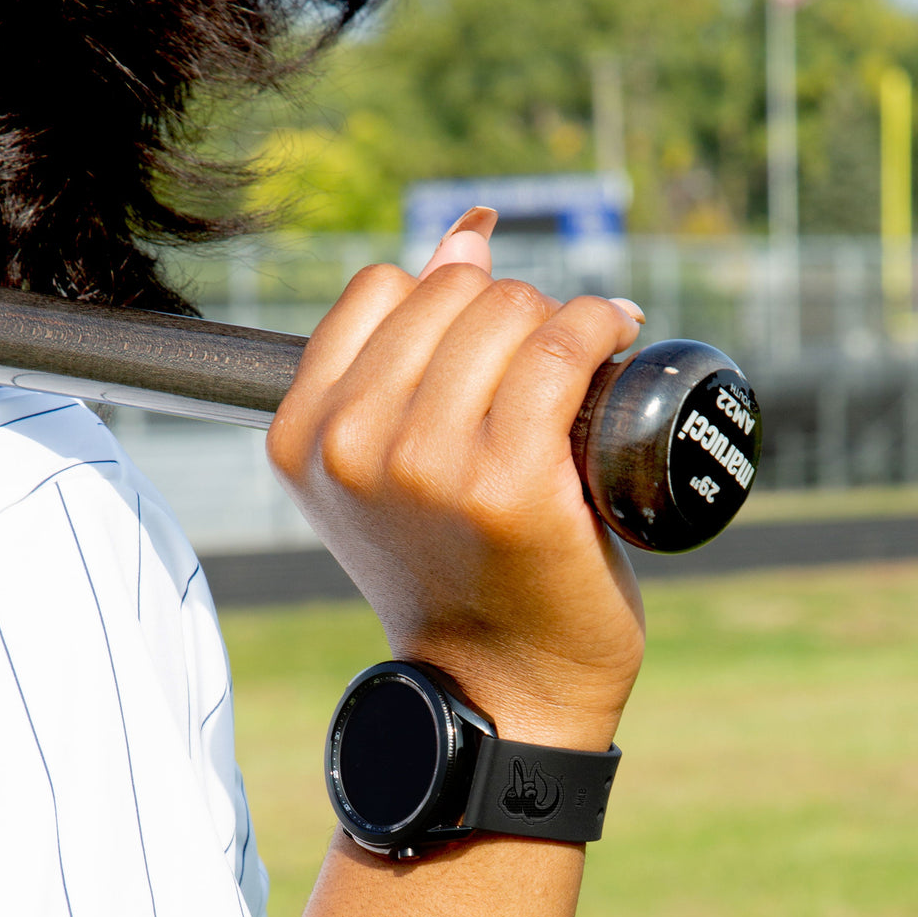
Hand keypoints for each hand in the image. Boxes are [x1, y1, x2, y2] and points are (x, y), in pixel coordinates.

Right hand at [267, 209, 645, 748]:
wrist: (494, 682)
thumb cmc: (453, 572)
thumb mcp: (387, 469)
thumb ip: (400, 359)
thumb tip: (467, 233)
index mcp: (301, 437)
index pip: (380, 290)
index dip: (446, 300)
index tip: (486, 343)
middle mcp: (350, 446)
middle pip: (449, 293)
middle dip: (507, 315)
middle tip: (539, 374)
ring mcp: (425, 463)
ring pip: (506, 311)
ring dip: (556, 320)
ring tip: (576, 365)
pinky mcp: (505, 482)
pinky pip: (560, 348)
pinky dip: (599, 325)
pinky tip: (616, 336)